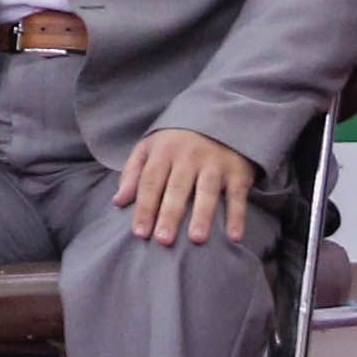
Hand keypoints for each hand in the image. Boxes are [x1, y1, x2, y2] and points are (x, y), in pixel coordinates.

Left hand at [114, 128, 258, 245]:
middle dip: (169, 214)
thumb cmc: (177, 142)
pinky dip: (237, 216)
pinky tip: (234, 237)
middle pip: (177, 188)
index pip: (150, 182)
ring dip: (202, 215)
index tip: (139, 233)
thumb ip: (133, 173)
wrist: (220, 116)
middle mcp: (189, 156)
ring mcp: (215, 163)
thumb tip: (118, 202)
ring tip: (196, 240)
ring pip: (207, 191)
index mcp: (164, 151)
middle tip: (163, 240)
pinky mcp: (238, 171)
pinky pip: (237, 195)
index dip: (144, 207)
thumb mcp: (150, 147)